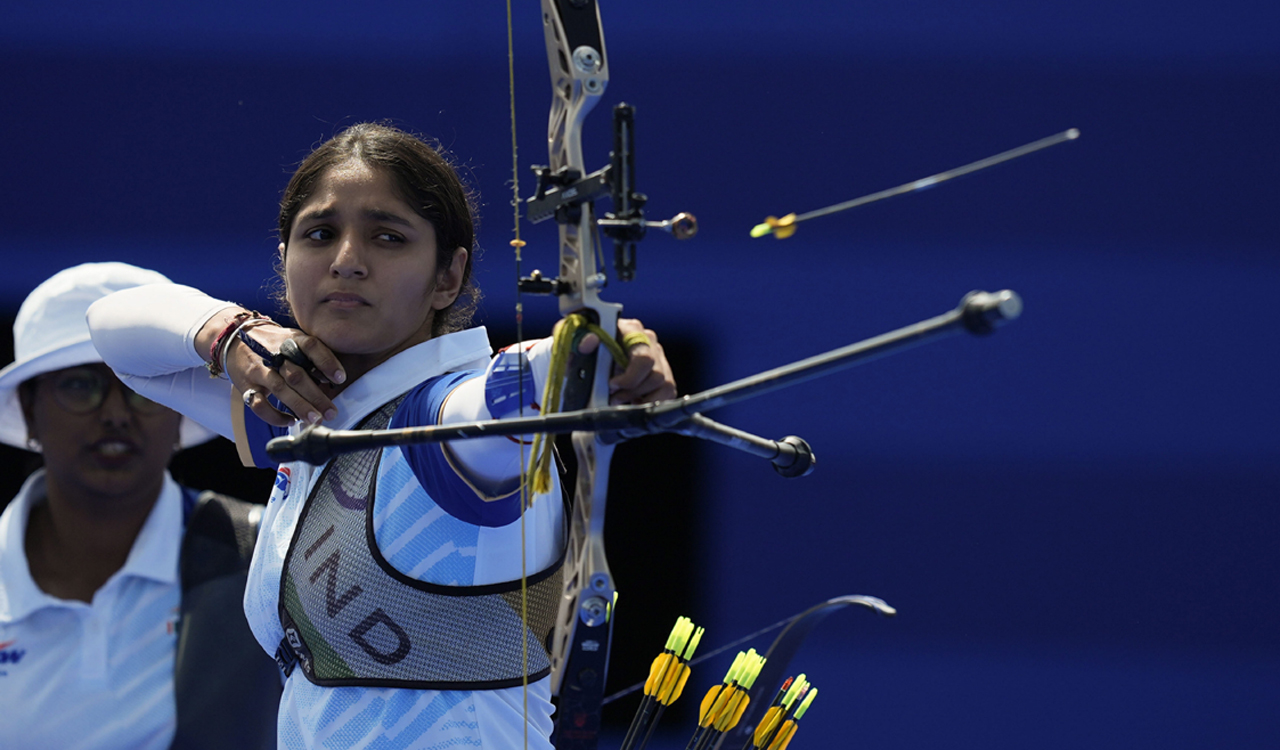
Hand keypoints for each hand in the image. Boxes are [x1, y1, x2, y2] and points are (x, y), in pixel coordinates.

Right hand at [222, 321, 346, 426]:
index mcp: (291, 340)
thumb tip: (333, 378)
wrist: (235, 339)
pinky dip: (275, 416)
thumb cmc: (274, 344)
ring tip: (315, 419)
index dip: (327, 362)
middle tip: (331, 411)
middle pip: (296, 375)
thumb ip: (313, 356)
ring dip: (299, 406)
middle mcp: (274, 354)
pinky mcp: (247, 386)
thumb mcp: (294, 339)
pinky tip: (290, 420)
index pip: (311, 347)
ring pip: (280, 390)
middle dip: (316, 396)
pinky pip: (259, 404)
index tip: (340, 378)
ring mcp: (259, 371)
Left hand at [579, 318, 676, 404]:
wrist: (584, 364)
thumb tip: (590, 341)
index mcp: (629, 328)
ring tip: (618, 400)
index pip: (643, 356)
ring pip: (663, 384)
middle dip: (633, 391)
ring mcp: (658, 356)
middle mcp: (648, 339)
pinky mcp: (663, 373)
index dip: (629, 378)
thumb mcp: (572, 347)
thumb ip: (577, 343)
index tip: (611, 385)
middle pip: (656, 373)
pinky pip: (668, 392)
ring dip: (639, 397)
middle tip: (613, 398)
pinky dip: (650, 401)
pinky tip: (633, 401)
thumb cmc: (580, 354)